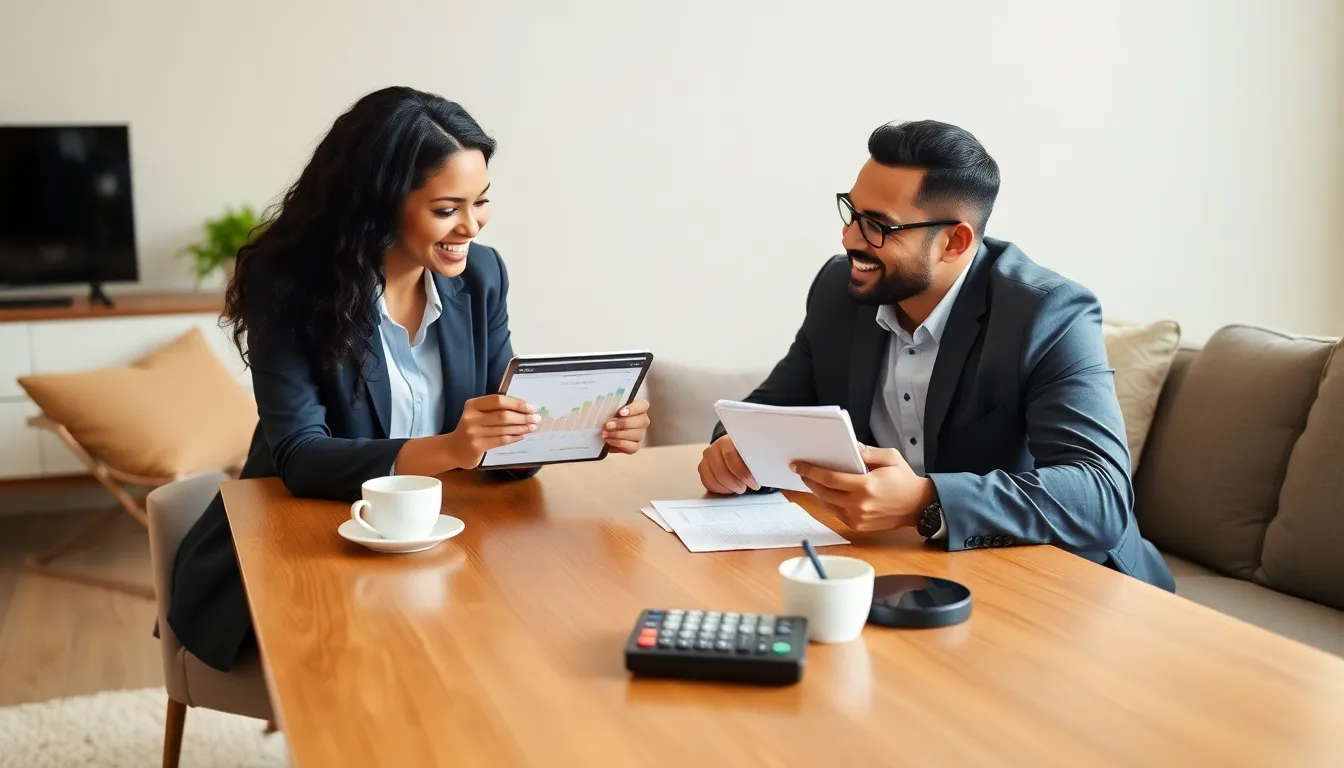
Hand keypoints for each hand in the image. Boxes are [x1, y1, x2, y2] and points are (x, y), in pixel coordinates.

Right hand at [445, 394, 538, 468]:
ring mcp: (473, 432)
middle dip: (522, 417)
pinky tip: (522, 436)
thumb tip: (523, 408)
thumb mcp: (478, 414)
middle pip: (503, 415)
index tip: (531, 407)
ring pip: (504, 429)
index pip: (498, 400)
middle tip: (536, 418)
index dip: (516, 403)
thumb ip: (495, 409)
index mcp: (472, 405)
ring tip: (532, 427)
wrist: (454, 449)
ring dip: (521, 428)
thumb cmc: (472, 429)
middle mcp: (471, 417)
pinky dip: (514, 437)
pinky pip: (501, 440)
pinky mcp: (477, 446)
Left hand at [600, 398, 650, 453]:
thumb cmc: (607, 415)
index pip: (643, 405)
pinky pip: (632, 447)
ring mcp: (640, 434)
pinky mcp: (634, 446)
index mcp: (639, 407)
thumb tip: (604, 410)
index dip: (633, 409)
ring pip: (637, 435)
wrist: (602, 429)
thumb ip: (610, 407)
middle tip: (609, 425)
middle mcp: (642, 420)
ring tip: (605, 433)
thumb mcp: (608, 408)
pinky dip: (619, 444)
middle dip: (623, 424)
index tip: (621, 412)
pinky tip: (609, 440)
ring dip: (618, 434)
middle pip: (641, 421)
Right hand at [697, 435, 760, 493]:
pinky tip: (731, 487)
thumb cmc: (745, 452)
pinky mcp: (703, 469)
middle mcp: (714, 448)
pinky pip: (708, 483)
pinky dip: (721, 489)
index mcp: (727, 441)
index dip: (743, 473)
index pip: (731, 456)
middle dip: (737, 483)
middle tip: (748, 486)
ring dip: (729, 487)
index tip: (754, 482)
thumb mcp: (753, 452)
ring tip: (741, 487)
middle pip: (721, 471)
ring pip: (714, 479)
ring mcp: (707, 459)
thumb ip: (756, 460)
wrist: (734, 449)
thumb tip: (763, 470)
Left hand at [791, 444, 935, 531]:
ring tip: (811, 480)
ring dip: (816, 492)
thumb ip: (867, 452)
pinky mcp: (858, 526)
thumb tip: (848, 446)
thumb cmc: (905, 480)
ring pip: (827, 504)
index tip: (798, 465)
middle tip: (801, 471)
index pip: (830, 478)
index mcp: (866, 486)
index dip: (811, 471)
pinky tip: (826, 493)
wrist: (919, 506)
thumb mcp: (889, 458)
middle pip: (823, 492)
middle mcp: (859, 505)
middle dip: (809, 481)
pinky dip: (828, 502)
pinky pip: (836, 513)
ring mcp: (858, 518)